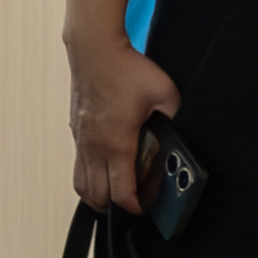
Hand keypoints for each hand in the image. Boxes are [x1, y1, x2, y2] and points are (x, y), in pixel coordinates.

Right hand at [68, 34, 180, 212]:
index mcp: (117, 144)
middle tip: (131, 205)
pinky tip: (102, 169)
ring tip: (112, 197)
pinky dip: (87, 176)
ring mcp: (82, 140)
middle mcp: (94, 147)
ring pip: (81, 185)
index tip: (145, 207)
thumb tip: (181, 130)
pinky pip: (77, 165)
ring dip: (96, 196)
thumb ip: (175, 116)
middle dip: (114, 208)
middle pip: (97, 197)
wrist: (94, 48)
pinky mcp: (75, 130)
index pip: (120, 193)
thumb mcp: (165, 93)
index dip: (134, 207)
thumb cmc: (125, 68)